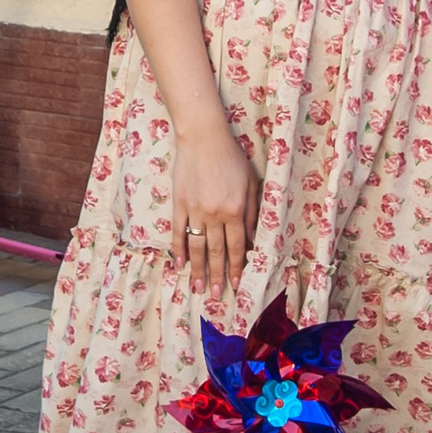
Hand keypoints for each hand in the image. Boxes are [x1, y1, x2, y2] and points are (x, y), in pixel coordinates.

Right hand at [170, 125, 260, 298]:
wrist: (203, 138)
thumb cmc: (232, 158)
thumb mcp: (251, 183)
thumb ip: (253, 213)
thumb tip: (253, 240)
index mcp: (236, 210)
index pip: (237, 246)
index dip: (236, 267)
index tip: (236, 284)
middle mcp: (215, 214)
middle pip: (215, 251)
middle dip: (217, 275)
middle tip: (216, 294)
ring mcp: (195, 210)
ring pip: (196, 246)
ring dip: (197, 269)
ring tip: (197, 287)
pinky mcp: (179, 203)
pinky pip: (179, 231)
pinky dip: (178, 249)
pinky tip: (179, 264)